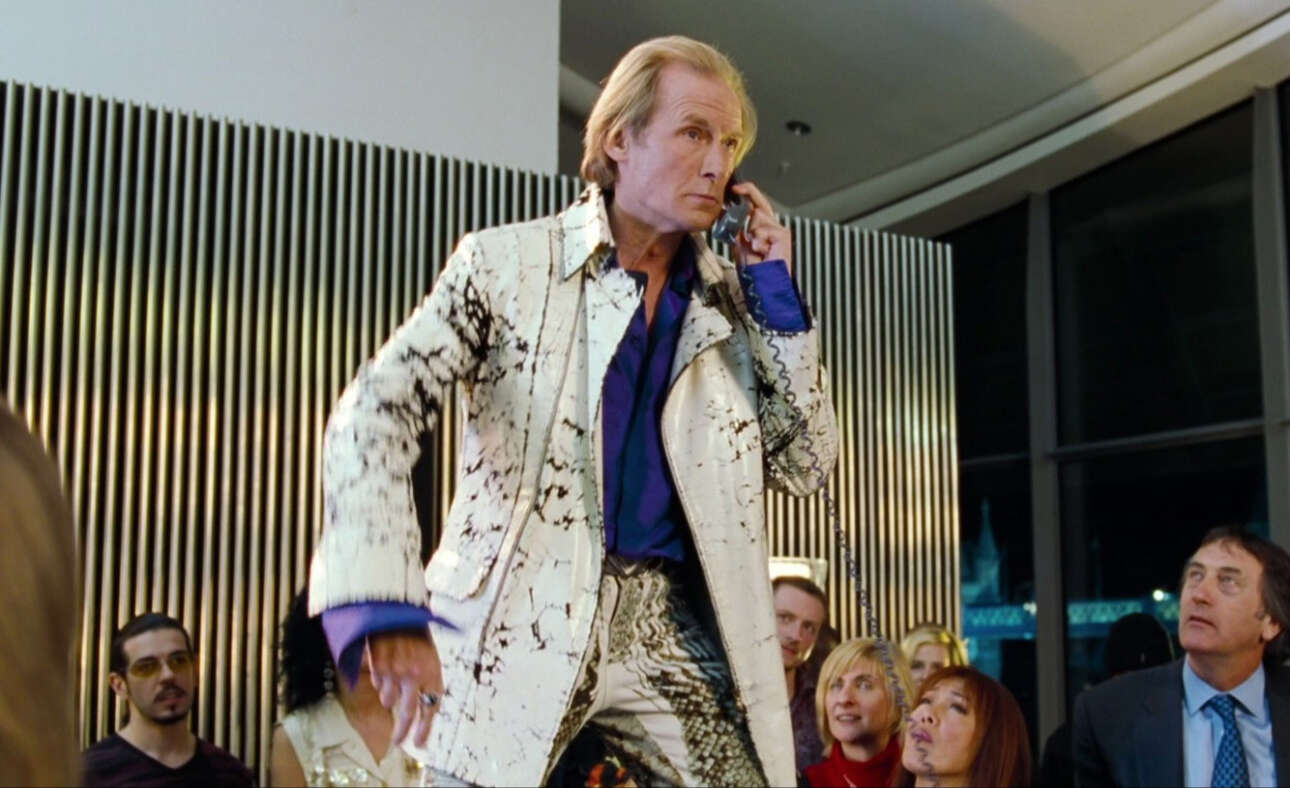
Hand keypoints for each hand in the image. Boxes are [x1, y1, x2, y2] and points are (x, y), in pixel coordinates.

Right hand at [366, 630, 443, 747]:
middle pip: (409, 712)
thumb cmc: (415, 633)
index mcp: (433, 670)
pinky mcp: (378, 667)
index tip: (420, 743)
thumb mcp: (429, 655)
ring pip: (389, 700)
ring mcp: (395, 671)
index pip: (431, 706)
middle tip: (398, 742)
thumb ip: (427, 680)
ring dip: (389, 696)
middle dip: (403, 730)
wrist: (395, 609)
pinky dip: (381, 681)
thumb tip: (424, 707)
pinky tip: (385, 665)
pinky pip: (378, 684)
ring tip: (392, 679)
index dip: (425, 728)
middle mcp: (415, 674)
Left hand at [728, 181, 792, 271]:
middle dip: (748, 210)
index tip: (735, 188)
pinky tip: (762, 252)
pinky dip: (758, 241)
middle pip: (759, 204)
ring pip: (759, 215)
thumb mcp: (739, 245)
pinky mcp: (783, 236)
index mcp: (762, 227)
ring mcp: (779, 230)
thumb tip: (727, 212)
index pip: (755, 203)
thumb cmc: (754, 270)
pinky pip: (764, 229)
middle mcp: (772, 226)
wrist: (763, 285)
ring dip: (752, 233)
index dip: (747, 192)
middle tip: (741, 218)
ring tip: (756, 249)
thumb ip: (737, 228)